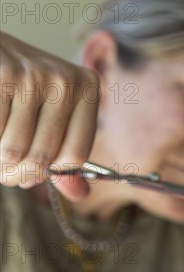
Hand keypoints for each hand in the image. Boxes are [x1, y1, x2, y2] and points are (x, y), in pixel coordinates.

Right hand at [0, 31, 97, 199]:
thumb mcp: (52, 111)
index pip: (75, 156)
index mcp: (88, 89)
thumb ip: (64, 153)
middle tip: (5, 169)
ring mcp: (34, 77)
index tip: (33, 172)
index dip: (49, 173)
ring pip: (12, 152)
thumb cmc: (20, 86)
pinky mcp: (2, 76)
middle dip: (16, 174)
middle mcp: (66, 82)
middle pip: (42, 158)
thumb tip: (80, 195)